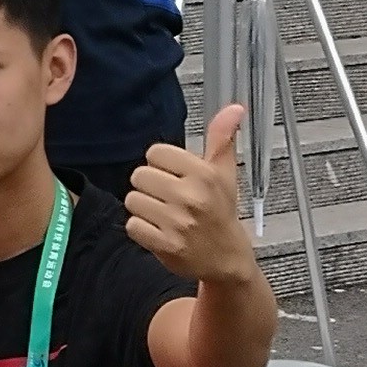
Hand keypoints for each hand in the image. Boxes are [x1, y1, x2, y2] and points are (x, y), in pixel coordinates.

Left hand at [126, 106, 257, 283]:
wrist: (227, 258)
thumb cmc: (221, 212)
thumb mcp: (224, 173)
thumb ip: (222, 138)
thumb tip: (234, 108)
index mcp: (204, 175)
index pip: (155, 152)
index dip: (162, 165)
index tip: (175, 176)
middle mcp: (191, 197)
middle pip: (140, 175)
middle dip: (151, 186)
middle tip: (169, 198)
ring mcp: (177, 223)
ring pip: (133, 200)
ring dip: (144, 208)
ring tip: (164, 214)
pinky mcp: (165, 244)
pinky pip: (132, 226)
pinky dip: (141, 229)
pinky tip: (160, 230)